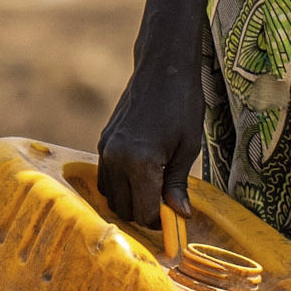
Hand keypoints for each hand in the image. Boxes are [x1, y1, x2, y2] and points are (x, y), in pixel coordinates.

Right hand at [90, 44, 209, 240]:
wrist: (162, 69)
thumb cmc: (182, 105)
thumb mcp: (188, 148)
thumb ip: (178, 184)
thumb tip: (180, 215)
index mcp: (141, 162)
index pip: (145, 211)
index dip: (161, 222)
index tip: (175, 220)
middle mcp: (117, 158)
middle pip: (125, 209)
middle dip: (146, 213)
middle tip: (167, 205)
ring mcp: (106, 150)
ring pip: (111, 197)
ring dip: (131, 201)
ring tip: (155, 189)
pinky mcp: (103, 142)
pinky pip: (106, 178)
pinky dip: (120, 186)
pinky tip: (141, 176)